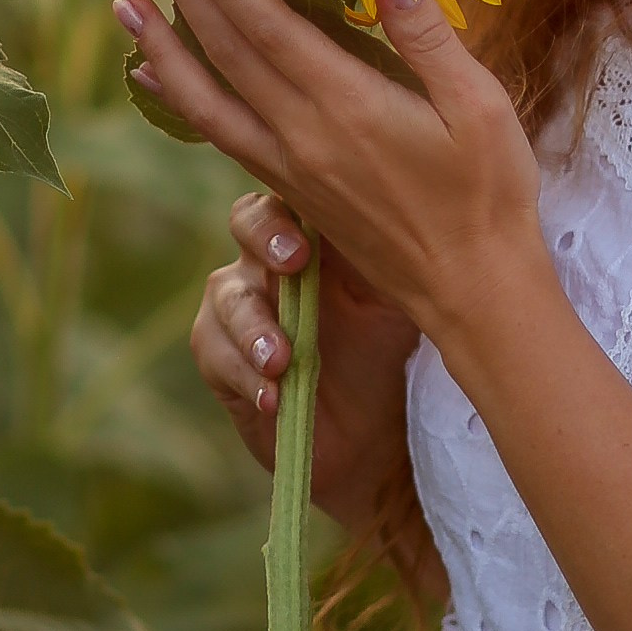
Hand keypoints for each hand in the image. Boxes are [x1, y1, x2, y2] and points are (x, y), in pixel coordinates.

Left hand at [119, 0, 553, 369]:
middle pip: (227, 53)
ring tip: (122, 7)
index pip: (268, 27)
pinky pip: (219, 136)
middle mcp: (304, 134)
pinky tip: (157, 80)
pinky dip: (182, 101)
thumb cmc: (487, 194)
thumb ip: (428, 37)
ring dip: (161, 49)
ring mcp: (290, 166)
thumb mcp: (479, 106)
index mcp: (349, 104)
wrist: (470, 289)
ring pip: (206, 99)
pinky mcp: (290, 190)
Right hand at [191, 189, 420, 524]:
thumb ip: (397, 260)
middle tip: (292, 266)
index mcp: (317, 237)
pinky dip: (245, 375)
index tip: (312, 242)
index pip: (295, 194)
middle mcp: (270, 261)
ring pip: (227, 293)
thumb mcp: (403, 306)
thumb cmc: (386, 356)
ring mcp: (240, 307)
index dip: (296, 205)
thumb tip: (415, 217)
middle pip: (248, 220)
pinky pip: (216, 352)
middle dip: (266, 238)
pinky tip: (273, 397)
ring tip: (281, 361)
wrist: (370, 437)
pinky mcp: (220, 358)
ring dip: (253, 327)